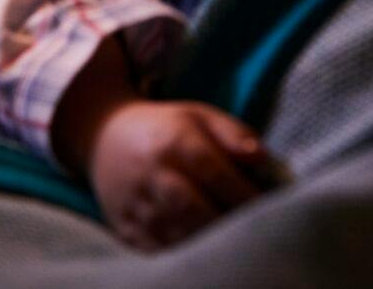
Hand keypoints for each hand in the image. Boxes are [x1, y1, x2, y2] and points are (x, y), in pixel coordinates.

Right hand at [86, 99, 283, 250]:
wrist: (105, 139)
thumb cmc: (167, 129)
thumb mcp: (200, 117)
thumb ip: (234, 134)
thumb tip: (261, 158)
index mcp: (174, 140)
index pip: (213, 171)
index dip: (243, 193)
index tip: (267, 207)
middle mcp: (151, 172)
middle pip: (192, 208)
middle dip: (226, 224)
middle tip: (253, 234)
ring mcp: (135, 204)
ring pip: (175, 234)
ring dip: (207, 244)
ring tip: (233, 246)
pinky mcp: (125, 228)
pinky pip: (156, 252)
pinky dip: (182, 257)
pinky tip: (204, 254)